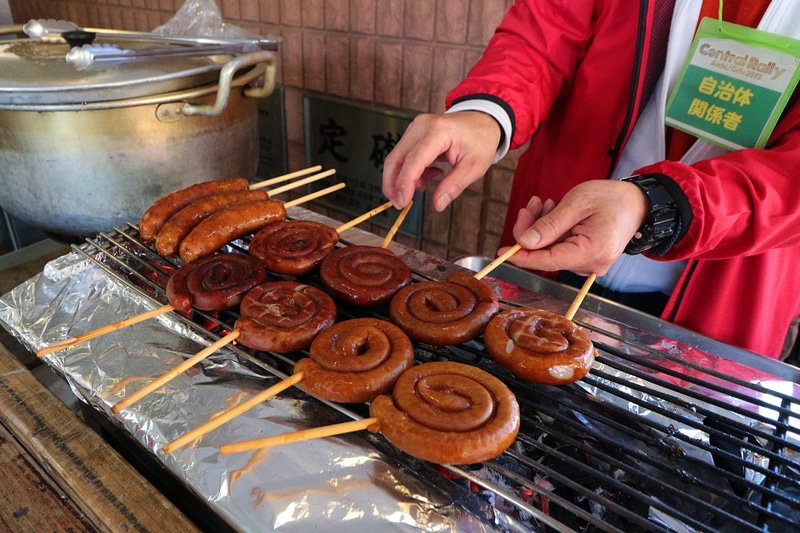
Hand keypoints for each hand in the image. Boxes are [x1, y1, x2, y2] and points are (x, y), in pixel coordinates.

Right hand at [382, 111, 500, 211]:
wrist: (481, 120)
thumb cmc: (480, 140)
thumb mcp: (474, 167)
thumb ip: (454, 186)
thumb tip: (438, 204)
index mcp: (439, 132)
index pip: (414, 160)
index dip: (404, 183)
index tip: (402, 202)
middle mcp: (422, 126)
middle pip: (396, 158)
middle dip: (393, 184)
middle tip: (400, 204)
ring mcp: (415, 128)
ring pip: (396, 159)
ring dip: (403, 179)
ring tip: (425, 186)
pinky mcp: (413, 133)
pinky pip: (403, 156)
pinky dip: (410, 172)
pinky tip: (428, 176)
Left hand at [499, 180, 648, 275]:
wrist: (636, 202)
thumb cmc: (611, 198)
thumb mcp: (577, 203)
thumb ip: (550, 225)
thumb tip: (524, 242)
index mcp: (591, 251)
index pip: (548, 261)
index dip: (522, 256)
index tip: (501, 251)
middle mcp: (591, 265)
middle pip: (546, 255)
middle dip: (532, 230)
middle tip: (531, 205)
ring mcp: (589, 264)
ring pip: (550, 250)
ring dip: (541, 227)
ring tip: (546, 204)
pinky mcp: (586, 259)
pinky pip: (559, 248)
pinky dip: (552, 231)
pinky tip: (554, 213)